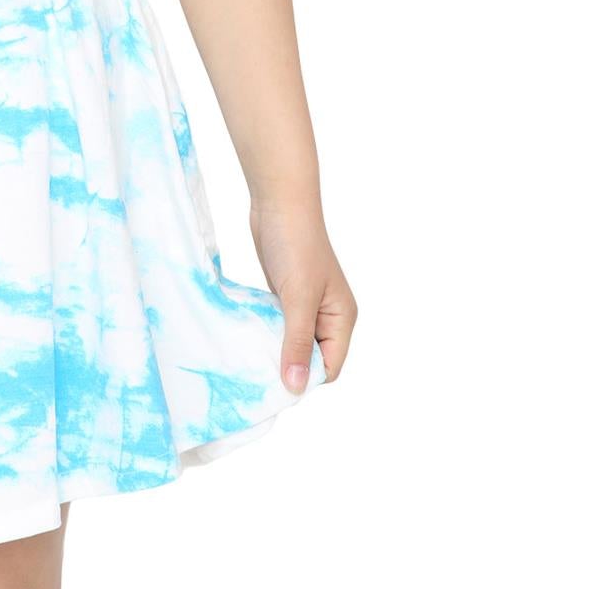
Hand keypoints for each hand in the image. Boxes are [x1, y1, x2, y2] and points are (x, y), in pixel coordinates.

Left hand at [248, 203, 356, 392]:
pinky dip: (266, 331)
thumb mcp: (298, 298)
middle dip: (288, 365)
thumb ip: (296, 342)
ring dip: (274, 348)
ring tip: (249, 356)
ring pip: (292, 341)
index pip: (329, 366)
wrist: (280, 202)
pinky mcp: (286, 295)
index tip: (275, 381)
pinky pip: (278, 325)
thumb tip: (296, 386)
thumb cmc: (295, 245)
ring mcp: (306, 305)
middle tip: (256, 372)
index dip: (306, 377)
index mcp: (342, 319)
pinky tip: (247, 335)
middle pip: (310, 357)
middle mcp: (328, 316)